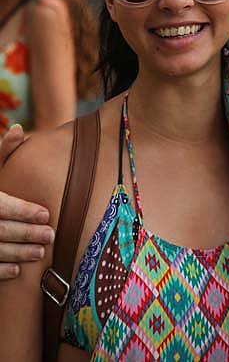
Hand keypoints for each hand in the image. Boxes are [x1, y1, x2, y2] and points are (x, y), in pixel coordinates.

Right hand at [0, 127, 53, 279]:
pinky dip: (0, 271)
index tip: (47, 214)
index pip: (1, 205)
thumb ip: (3, 152)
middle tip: (51, 236)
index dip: (23, 211)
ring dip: (17, 254)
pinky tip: (18, 272)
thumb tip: (19, 129)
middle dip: (25, 233)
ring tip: (40, 253)